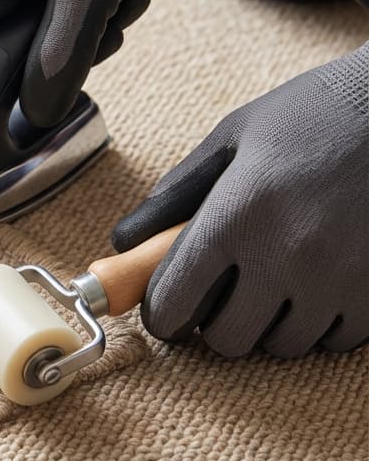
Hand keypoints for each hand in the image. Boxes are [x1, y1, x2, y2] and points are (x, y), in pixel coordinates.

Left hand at [112, 46, 368, 357]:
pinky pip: (335, 340)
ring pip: (282, 346)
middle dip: (214, 325)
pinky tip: (316, 287)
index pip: (174, 303)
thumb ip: (174, 193)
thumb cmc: (310, 115)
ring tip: (271, 288)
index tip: (165, 309)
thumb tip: (124, 241)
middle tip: (219, 298)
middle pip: (227, 340)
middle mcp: (284, 255)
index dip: (161, 314)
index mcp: (235, 215)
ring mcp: (337, 278)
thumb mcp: (231, 138)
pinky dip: (319, 324)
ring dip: (268, 326)